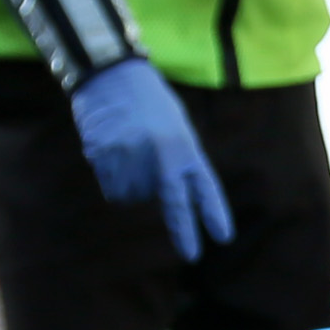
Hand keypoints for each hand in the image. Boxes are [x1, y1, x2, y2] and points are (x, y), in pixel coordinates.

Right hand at [71, 58, 235, 260]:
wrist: (112, 75)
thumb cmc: (149, 102)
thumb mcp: (176, 129)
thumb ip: (178, 162)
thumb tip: (170, 199)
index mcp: (184, 146)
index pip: (202, 187)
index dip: (212, 213)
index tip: (222, 238)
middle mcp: (161, 156)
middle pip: (169, 205)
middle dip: (182, 230)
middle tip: (190, 254)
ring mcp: (133, 160)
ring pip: (133, 198)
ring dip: (131, 184)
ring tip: (130, 150)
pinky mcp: (106, 161)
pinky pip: (112, 189)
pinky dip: (112, 177)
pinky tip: (114, 150)